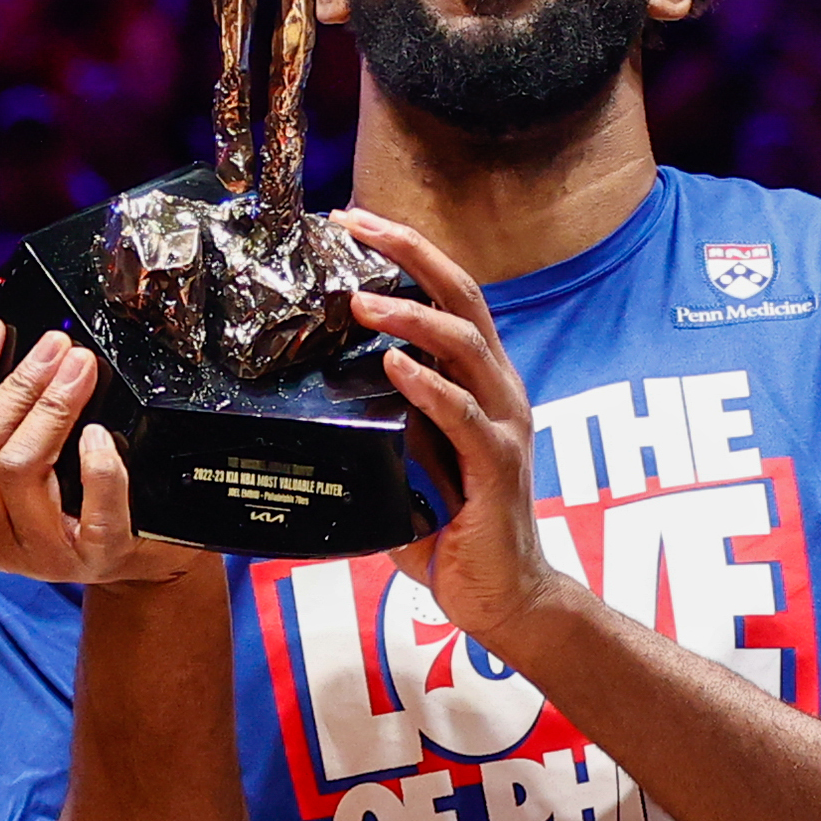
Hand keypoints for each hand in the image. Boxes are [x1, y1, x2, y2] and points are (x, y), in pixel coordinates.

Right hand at [0, 319, 212, 588]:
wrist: (130, 556)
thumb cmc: (58, 496)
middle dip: (17, 385)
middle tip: (57, 345)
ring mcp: (41, 553)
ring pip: (21, 470)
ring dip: (53, 410)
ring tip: (82, 369)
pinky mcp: (96, 559)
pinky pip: (94, 513)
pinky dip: (98, 469)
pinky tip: (102, 436)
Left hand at [336, 210, 581, 649]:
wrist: (504, 598)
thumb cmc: (451, 530)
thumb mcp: (404, 462)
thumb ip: (378, 424)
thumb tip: (315, 394)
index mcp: (479, 380)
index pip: (448, 294)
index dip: (406, 253)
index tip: (355, 222)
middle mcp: (499, 389)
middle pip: (463, 296)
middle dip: (408, 254)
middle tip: (355, 226)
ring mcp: (503, 425)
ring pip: (466, 346)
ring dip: (411, 317)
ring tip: (361, 302)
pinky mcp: (498, 468)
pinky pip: (464, 416)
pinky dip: (428, 386)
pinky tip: (393, 368)